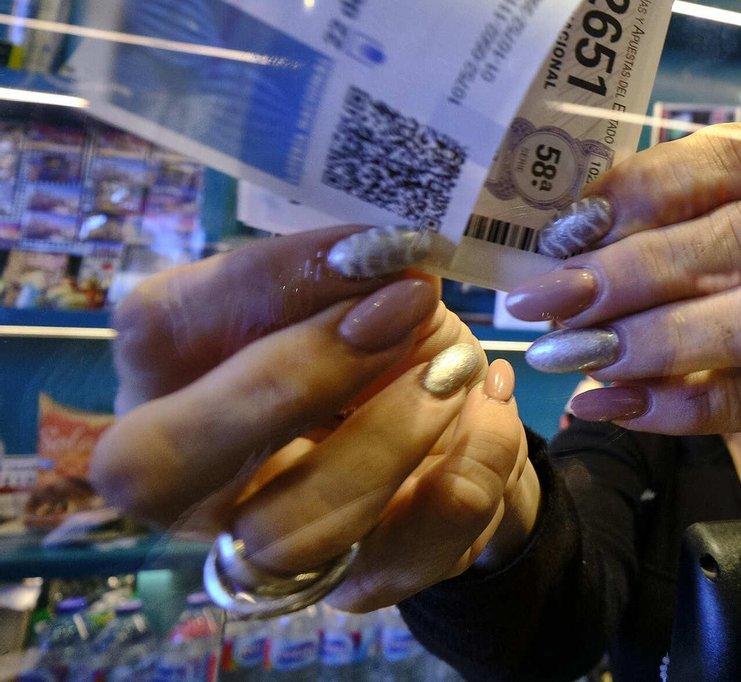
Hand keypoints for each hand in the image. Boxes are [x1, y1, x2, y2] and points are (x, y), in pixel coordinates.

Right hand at [90, 227, 540, 608]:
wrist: (461, 427)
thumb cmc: (376, 347)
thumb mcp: (357, 289)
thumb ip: (341, 273)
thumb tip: (374, 254)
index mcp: (163, 378)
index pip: (162, 330)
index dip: (272, 283)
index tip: (376, 250)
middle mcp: (187, 482)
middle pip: (158, 468)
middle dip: (296, 377)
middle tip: (407, 309)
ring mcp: (265, 549)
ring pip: (286, 528)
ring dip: (392, 432)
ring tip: (457, 366)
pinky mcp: (354, 585)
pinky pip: (404, 551)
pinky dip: (467, 465)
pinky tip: (488, 404)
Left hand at [508, 125, 740, 441]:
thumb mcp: (712, 209)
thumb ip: (653, 218)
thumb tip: (567, 246)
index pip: (727, 163)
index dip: (641, 195)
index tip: (565, 234)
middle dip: (636, 274)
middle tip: (556, 303)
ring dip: (658, 341)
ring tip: (580, 355)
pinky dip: (676, 406)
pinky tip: (612, 405)